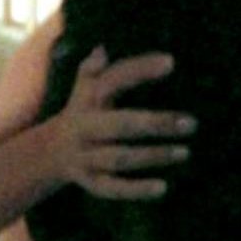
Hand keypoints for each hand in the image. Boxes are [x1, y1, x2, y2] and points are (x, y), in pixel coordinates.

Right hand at [50, 47, 195, 199]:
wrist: (48, 153)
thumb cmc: (81, 113)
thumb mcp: (82, 89)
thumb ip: (92, 70)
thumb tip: (102, 49)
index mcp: (86, 100)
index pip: (112, 80)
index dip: (139, 70)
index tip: (170, 62)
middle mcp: (84, 128)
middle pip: (120, 124)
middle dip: (155, 123)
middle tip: (192, 123)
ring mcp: (85, 156)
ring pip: (119, 158)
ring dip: (152, 156)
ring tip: (184, 152)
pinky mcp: (90, 182)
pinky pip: (112, 188)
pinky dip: (136, 190)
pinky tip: (163, 187)